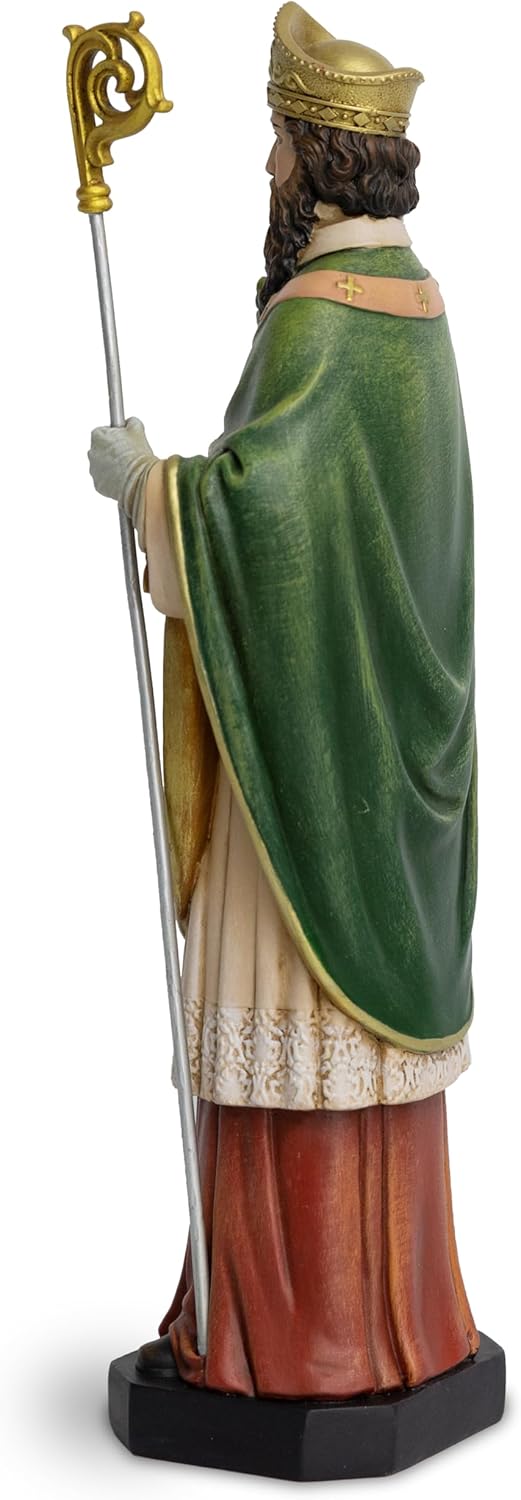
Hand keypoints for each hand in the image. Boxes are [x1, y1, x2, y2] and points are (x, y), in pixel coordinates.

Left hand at [88, 416, 158, 550]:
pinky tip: (129, 484)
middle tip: (133, 458)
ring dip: (116, 471)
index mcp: (98, 436)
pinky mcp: (100, 486)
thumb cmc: (140, 457)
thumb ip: (133, 425)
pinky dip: (116, 483)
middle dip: (115, 455)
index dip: (117, 438)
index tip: (128, 443)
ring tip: (133, 473)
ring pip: (105, 469)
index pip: (104, 433)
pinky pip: (108, 483)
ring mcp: (95, 472)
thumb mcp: (139, 433)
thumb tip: (132, 422)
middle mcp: (91, 453)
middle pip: (103, 452)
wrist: (140, 482)